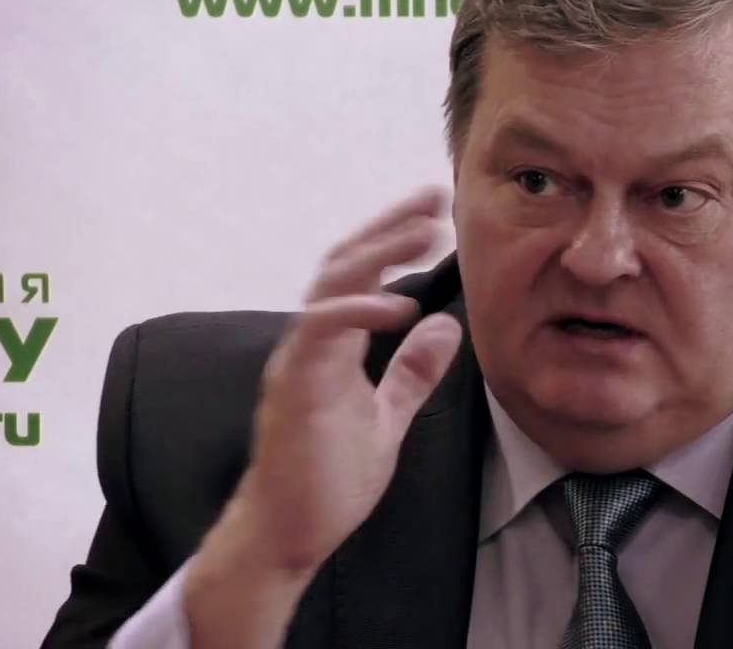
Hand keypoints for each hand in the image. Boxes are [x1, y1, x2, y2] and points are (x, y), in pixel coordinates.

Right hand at [185, 186, 462, 647]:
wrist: (288, 534)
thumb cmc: (327, 480)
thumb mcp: (386, 418)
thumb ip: (411, 374)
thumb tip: (444, 327)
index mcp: (330, 347)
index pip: (360, 276)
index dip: (393, 239)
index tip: (435, 213)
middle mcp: (309, 344)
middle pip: (344, 264)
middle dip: (389, 227)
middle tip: (435, 198)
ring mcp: (298, 363)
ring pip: (330, 286)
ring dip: (378, 253)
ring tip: (424, 231)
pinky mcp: (296, 389)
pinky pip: (320, 334)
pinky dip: (356, 311)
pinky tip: (399, 305)